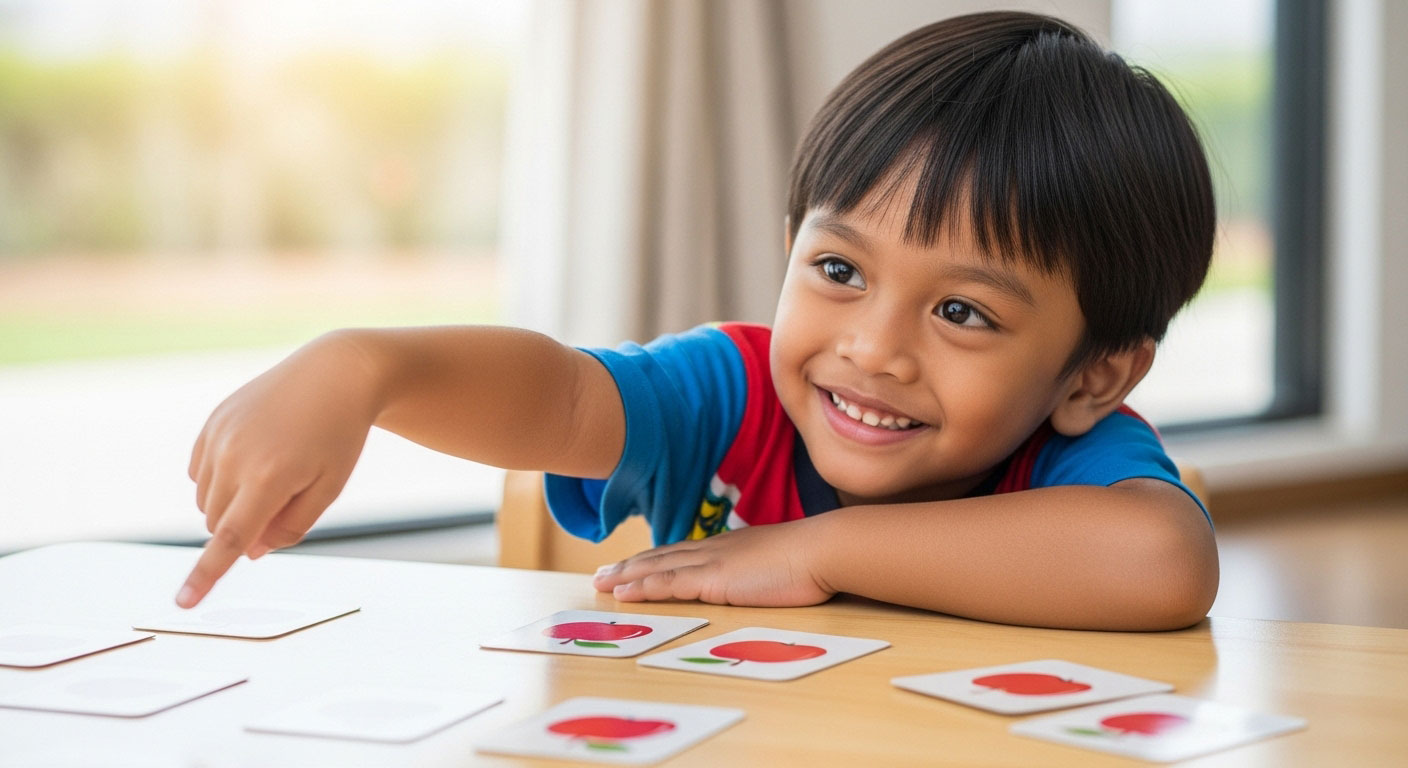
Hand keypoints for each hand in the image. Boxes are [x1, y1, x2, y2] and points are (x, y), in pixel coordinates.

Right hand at [177, 332, 379, 607]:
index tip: (183, 603)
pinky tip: (254, 457)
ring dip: (231, 503)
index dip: (206, 575)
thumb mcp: (328, 488)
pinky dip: (220, 478)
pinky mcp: (212, 422)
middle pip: (217, 522)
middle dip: (242, 527)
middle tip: (285, 499)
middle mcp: (235, 456)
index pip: (229, 538)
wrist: (333, 374)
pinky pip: (200, 472)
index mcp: (269, 477)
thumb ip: (290, 527)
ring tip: (275, 470)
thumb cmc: (339, 435)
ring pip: (206, 499)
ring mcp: (219, 436)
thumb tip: (249, 553)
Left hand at [591, 517, 836, 606]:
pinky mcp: (713, 580)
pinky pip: (668, 584)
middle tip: (603, 572)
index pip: (683, 553)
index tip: (635, 564)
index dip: (656, 559)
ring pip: (657, 567)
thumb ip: (766, 570)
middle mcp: (714, 550)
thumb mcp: (783, 564)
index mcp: (730, 548)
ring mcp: (712, 563)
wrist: (823, 549)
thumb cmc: (814, 560)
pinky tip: (622, 592)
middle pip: (662, 557)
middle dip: (630, 565)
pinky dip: (642, 586)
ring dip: (626, 575)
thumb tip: (767, 577)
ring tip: (600, 582)